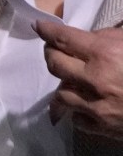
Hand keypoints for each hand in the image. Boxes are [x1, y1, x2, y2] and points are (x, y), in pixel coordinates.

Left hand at [38, 19, 122, 139]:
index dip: (48, 31)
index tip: (39, 27)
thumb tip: (96, 36)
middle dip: (51, 54)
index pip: (63, 38)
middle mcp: (94, 80)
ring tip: (71, 77)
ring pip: (60, 93)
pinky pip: (77, 118)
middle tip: (54, 50)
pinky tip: (84, 104)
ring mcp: (96, 106)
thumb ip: (115, 37)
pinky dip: (77, 110)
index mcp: (105, 54)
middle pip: (54, 64)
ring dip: (64, 84)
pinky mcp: (101, 128)